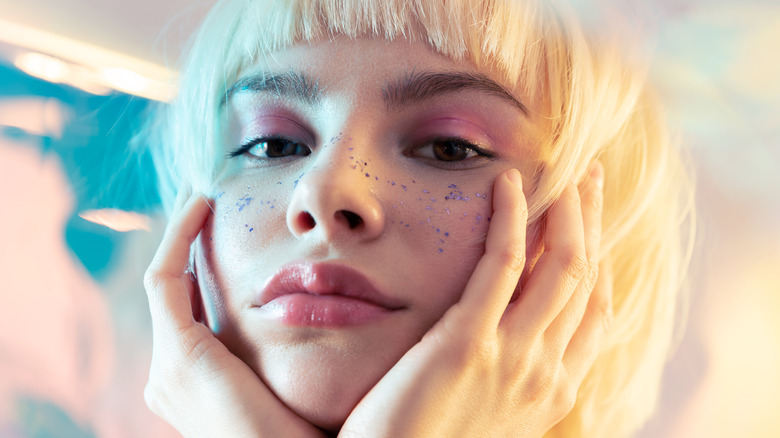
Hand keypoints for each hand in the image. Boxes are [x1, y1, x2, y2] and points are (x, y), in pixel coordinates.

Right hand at [143, 193, 325, 437]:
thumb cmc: (329, 434)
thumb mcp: (312, 381)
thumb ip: (313, 346)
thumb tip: (340, 308)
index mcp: (206, 385)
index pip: (198, 314)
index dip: (207, 271)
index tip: (233, 234)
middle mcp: (177, 378)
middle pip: (179, 296)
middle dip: (190, 248)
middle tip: (210, 204)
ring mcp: (172, 368)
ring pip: (169, 281)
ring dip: (184, 234)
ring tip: (206, 195)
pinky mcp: (180, 353)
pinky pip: (165, 277)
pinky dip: (179, 235)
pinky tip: (204, 202)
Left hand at [338, 164, 611, 437]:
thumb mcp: (486, 413)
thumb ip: (505, 376)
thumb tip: (502, 336)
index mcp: (553, 389)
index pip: (595, 312)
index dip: (599, 260)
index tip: (591, 225)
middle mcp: (547, 372)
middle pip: (586, 278)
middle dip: (594, 223)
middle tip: (591, 177)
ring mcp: (513, 358)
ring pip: (562, 265)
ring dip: (568, 211)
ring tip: (563, 171)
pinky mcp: (466, 345)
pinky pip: (502, 265)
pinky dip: (512, 218)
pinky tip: (506, 185)